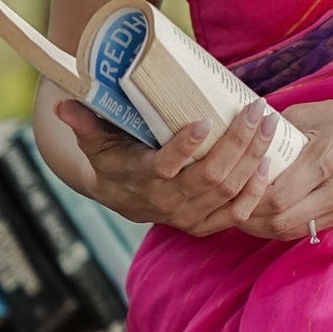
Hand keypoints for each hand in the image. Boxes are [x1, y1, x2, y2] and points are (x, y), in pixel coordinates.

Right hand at [58, 96, 284, 237]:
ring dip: (254, 157)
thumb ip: (83, 122)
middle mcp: (168, 201)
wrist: (119, 195)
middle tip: (256, 109)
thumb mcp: (94, 139)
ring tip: (269, 125)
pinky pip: (237, 214)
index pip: (165, 166)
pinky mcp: (206, 224)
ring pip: (229, 189)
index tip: (204, 122)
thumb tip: (63, 107)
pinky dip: (256, 191)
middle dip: (238, 141)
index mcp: (141, 177)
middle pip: (210, 175)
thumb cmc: (111, 156)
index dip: (185, 147)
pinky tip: (269, 164)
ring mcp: (189, 216)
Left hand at [242, 97, 332, 242]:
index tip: (230, 187)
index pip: (276, 195)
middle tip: (227, 206)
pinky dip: (285, 223)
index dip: (248, 197)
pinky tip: (270, 212)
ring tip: (244, 212)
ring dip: (263, 226)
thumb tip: (244, 136)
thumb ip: (280, 128)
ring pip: (292, 231)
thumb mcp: (317, 113)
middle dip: (248, 219)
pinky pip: (308, 228)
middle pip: (280, 222)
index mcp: (329, 159)